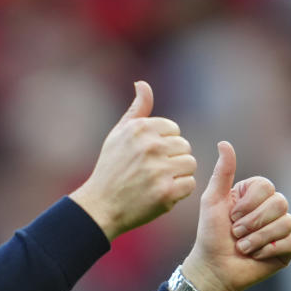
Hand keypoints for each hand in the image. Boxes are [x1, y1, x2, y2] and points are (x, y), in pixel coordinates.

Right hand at [69, 81, 196, 240]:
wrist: (100, 207)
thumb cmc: (110, 169)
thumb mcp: (118, 135)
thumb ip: (137, 110)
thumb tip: (142, 83)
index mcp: (140, 128)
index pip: (174, 130)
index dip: (164, 145)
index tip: (148, 157)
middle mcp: (150, 146)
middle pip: (184, 146)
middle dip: (173, 159)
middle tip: (152, 172)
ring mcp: (159, 170)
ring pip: (190, 164)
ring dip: (178, 175)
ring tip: (158, 182)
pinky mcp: (166, 192)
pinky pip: (190, 184)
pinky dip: (179, 192)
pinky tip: (162, 193)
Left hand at [181, 141, 290, 290]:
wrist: (213, 267)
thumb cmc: (210, 234)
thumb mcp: (213, 201)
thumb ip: (222, 173)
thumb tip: (224, 142)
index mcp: (254, 195)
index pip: (266, 186)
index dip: (248, 203)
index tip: (231, 215)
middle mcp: (271, 209)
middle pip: (280, 202)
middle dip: (252, 221)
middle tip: (235, 233)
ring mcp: (281, 229)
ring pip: (286, 222)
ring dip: (257, 237)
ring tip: (241, 246)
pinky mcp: (286, 249)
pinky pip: (290, 241)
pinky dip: (267, 249)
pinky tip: (254, 255)